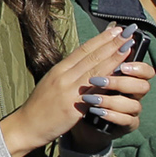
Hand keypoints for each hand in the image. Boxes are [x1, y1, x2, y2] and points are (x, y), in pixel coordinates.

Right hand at [0, 25, 153, 156]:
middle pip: (91, 56)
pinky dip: (108, 81)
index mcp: (58, 70)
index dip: (101, 39)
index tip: (116, 29)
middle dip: (112, 43)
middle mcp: (63, 77)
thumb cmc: (40, 107)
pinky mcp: (73, 107)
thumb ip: (68, 74)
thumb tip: (86, 64)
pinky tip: (120, 75)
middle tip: (128, 32)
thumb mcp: (51, 84)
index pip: (83, 50)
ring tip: (129, 45)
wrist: (26, 126)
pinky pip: (94, 92)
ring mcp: (68, 91)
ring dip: (114, 56)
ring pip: (95, 70)